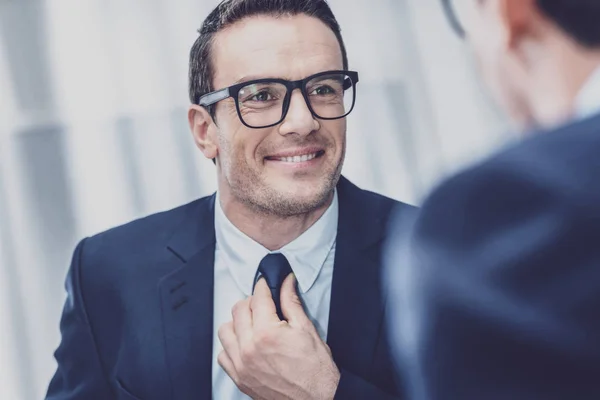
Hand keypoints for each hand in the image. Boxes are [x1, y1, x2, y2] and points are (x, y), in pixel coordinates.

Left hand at [218, 274, 339, 399]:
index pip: (258, 297)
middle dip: (252, 302)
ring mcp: (241, 365)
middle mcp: (249, 348)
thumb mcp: (307, 329)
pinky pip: (223, 355)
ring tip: (255, 325)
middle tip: (266, 305)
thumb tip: (286, 282)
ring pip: (225, 330)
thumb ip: (291, 302)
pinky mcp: (239, 379)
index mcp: (267, 333)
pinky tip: (247, 344)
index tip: (266, 284)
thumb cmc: (315, 370)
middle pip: (238, 310)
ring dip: (238, 323)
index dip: (263, 286)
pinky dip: (232, 346)